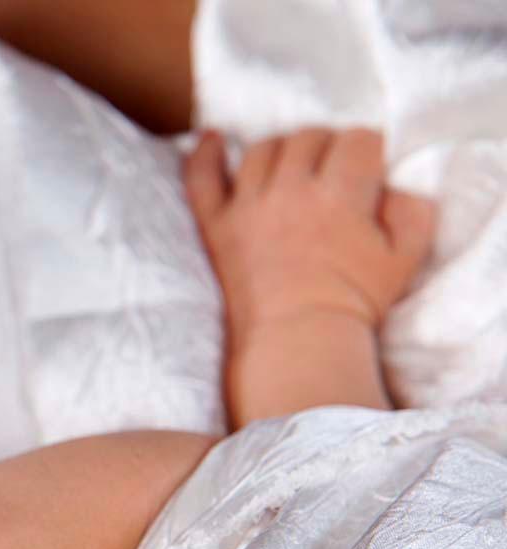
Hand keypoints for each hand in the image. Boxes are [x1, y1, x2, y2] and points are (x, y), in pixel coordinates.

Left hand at [184, 128, 435, 343]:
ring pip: (262, 150)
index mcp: (340, 194)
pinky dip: (203, 155)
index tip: (369, 170)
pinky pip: (202, 179)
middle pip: (309, 138)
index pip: (357, 140)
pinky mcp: (217, 227)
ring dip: (283, 150)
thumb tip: (392, 187)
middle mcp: (290, 190)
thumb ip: (412, 210)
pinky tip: (211, 140)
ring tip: (294, 167)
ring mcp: (248, 206)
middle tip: (334, 173)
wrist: (297, 344)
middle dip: (328, 147)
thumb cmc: (356, 304)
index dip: (368, 151)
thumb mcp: (405, 258)